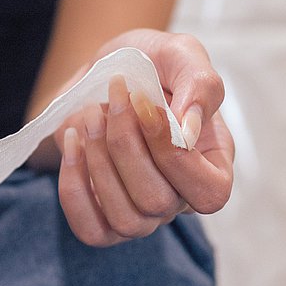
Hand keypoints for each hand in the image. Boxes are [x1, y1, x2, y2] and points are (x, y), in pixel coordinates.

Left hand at [52, 30, 234, 246]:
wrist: (102, 72)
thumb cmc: (151, 64)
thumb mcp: (182, 55)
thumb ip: (201, 86)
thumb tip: (189, 130)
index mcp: (212, 165)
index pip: (209, 193)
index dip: (174, 155)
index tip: (145, 102)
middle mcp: (179, 197)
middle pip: (158, 204)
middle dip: (126, 145)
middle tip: (115, 95)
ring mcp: (141, 213)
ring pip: (125, 220)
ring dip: (98, 162)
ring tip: (91, 113)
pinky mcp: (102, 216)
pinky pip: (90, 229)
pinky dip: (74, 186)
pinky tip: (72, 140)